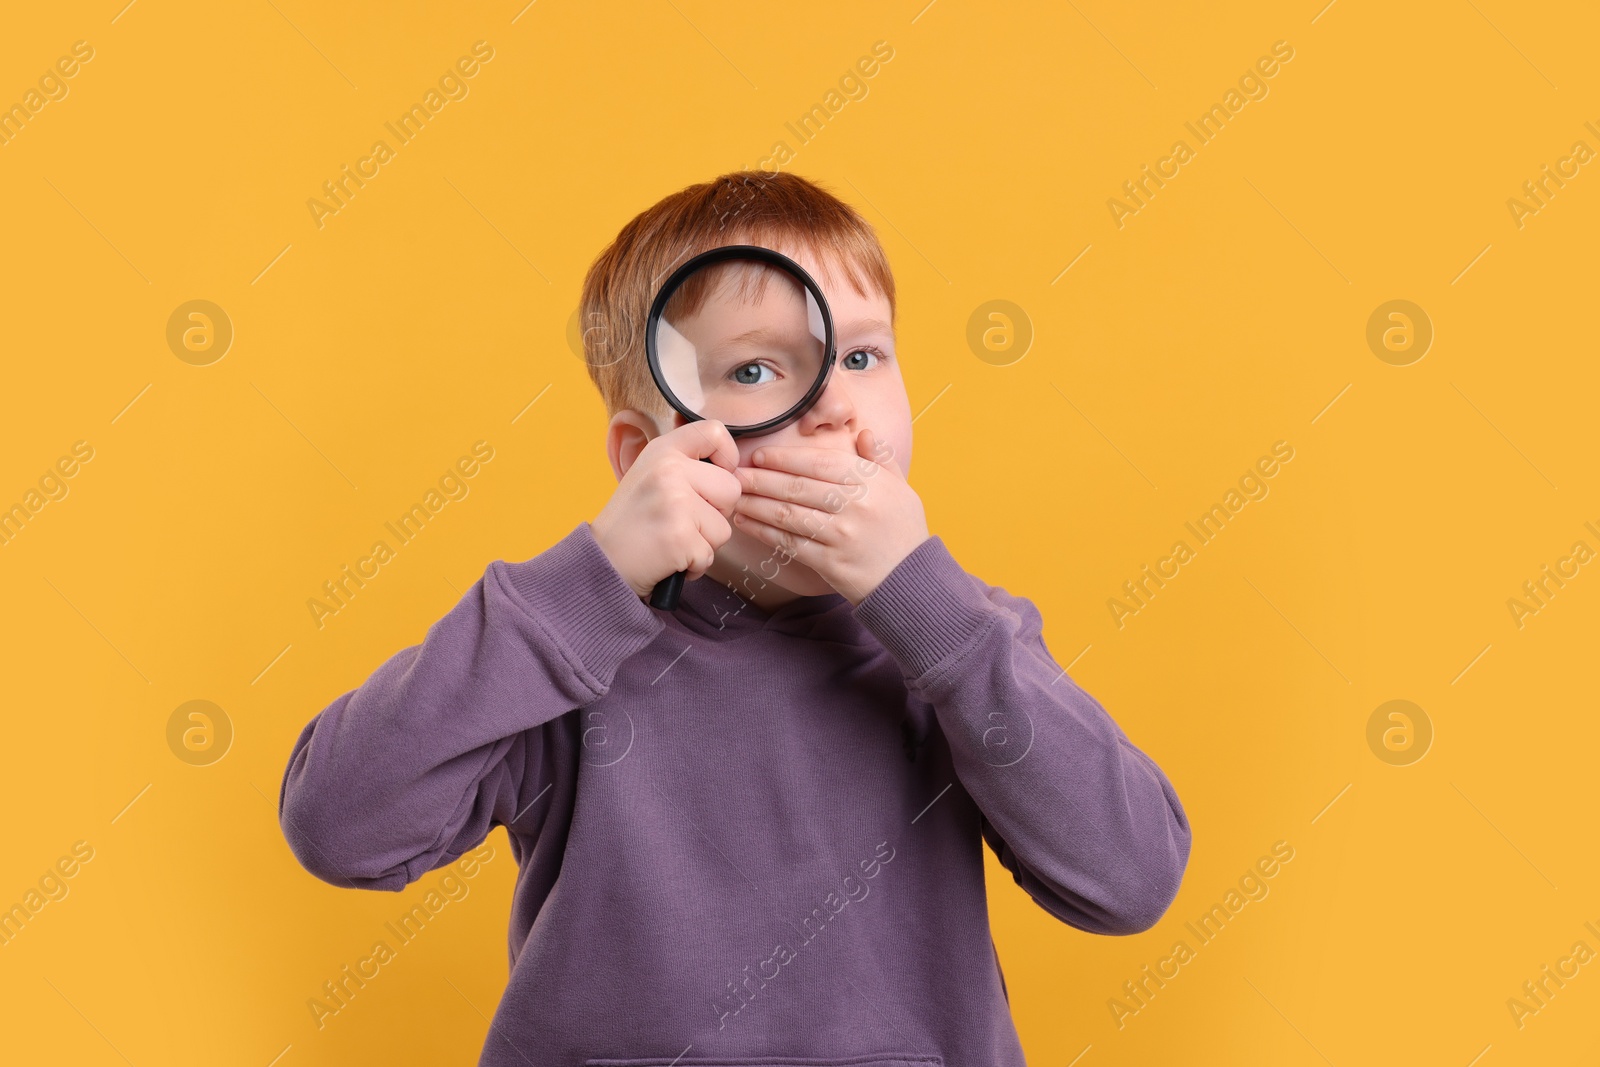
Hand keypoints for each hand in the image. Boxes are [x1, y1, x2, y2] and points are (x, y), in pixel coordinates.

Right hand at [592, 420, 741, 598]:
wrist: (601, 561)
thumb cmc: (632, 523)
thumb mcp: (651, 475)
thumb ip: (686, 465)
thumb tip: (730, 469)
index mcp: (663, 450)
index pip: (715, 432)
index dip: (728, 456)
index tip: (718, 475)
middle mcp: (669, 470)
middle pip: (731, 489)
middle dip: (716, 513)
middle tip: (683, 522)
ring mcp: (675, 502)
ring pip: (723, 527)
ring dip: (704, 543)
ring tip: (672, 540)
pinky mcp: (680, 536)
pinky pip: (710, 554)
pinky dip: (694, 565)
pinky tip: (669, 558)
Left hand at [731, 428, 929, 604]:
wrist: (911, 581)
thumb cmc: (904, 532)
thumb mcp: (902, 488)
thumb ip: (881, 458)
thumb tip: (862, 433)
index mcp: (871, 482)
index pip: (820, 463)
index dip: (786, 458)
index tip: (761, 456)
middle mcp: (855, 506)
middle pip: (798, 487)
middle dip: (761, 479)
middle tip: (735, 474)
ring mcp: (841, 536)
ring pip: (789, 514)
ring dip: (756, 504)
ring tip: (735, 496)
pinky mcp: (830, 563)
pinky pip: (789, 543)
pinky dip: (764, 532)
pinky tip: (746, 522)